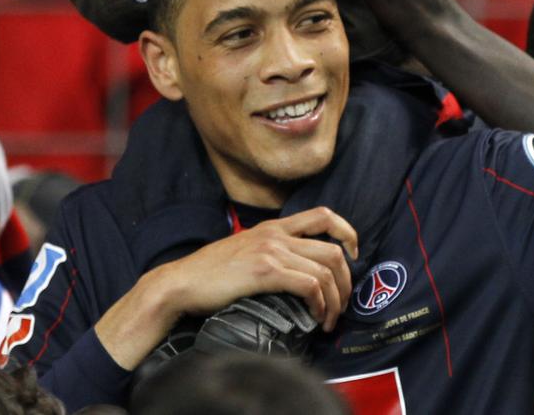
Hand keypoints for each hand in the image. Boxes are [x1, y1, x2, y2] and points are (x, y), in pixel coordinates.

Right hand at [95, 207, 358, 368]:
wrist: (180, 283)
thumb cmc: (209, 274)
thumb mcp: (245, 249)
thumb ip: (270, 250)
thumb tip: (295, 268)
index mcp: (273, 227)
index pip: (324, 215)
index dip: (347, 232)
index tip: (353, 255)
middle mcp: (277, 234)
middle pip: (333, 250)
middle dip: (346, 280)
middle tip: (343, 303)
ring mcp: (272, 251)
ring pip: (325, 269)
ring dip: (335, 298)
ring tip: (330, 318)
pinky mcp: (265, 271)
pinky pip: (309, 285)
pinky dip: (320, 302)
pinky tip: (316, 316)